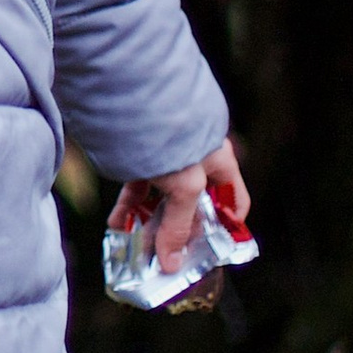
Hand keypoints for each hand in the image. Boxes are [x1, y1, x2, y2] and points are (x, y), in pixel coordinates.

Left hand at [110, 134, 250, 275]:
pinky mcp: (139, 150)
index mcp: (219, 160)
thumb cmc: (172, 132)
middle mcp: (197, 157)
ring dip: (149, 223)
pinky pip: (139, 184)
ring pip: (162, 197)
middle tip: (164, 259)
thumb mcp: (185, 184)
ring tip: (136, 249)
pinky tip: (118, 225)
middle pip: (194, 204)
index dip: (224, 229)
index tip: (207, 255)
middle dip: (179, 232)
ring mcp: (167, 154)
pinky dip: (130, 206)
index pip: (233, 202)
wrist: (131, 88)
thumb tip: (172, 265)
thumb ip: (178, 224)